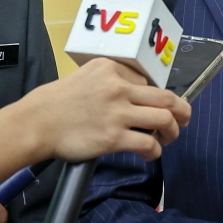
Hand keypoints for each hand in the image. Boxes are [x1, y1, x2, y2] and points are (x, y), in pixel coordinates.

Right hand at [24, 58, 191, 161]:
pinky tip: (150, 153)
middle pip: (166, 98)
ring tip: (169, 138)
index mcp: (112, 69)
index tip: (161, 106)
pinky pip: (147, 143)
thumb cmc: (59, 101)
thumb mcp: (87, 75)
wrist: (37, 122)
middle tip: (185, 119)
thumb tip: (137, 92)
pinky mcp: (113, 138)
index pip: (148, 82)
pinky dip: (155, 150)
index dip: (159, 96)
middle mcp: (118, 88)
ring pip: (164, 119)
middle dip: (183, 111)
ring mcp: (117, 113)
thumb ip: (112, 79)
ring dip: (173, 131)